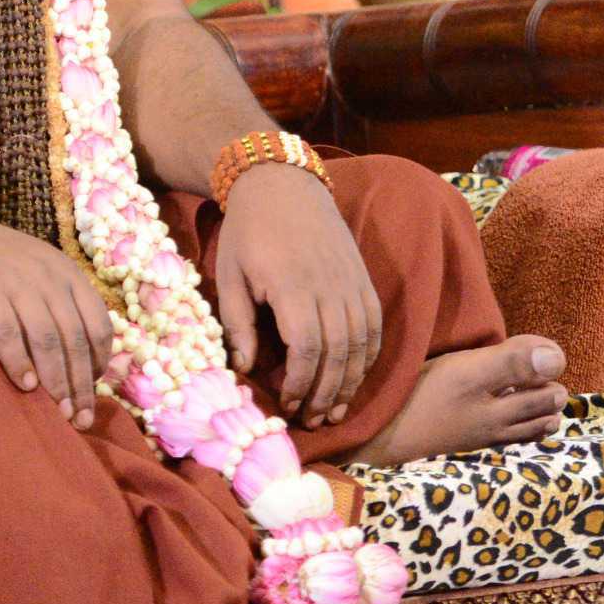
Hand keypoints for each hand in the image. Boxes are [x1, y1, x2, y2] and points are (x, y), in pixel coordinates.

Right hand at [0, 210, 111, 425]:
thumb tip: (77, 358)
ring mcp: (14, 280)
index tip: (91, 392)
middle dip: (79, 384)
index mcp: (65, 271)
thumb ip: (57, 301)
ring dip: (55, 381)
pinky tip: (23, 385)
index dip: (98, 364)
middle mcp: (46, 275)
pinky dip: (18, 361)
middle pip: (74, 338)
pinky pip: (6, 332)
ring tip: (57, 411)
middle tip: (79, 419)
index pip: (97, 324)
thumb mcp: (35, 267)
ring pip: (46, 340)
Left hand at [214, 168, 382, 428]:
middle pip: (338, 354)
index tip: (287, 405)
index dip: (300, 384)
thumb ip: (238, 324)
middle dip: (325, 394)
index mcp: (293, 287)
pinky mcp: (363, 278)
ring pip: (361, 344)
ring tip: (334, 410)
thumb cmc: (248, 230)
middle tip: (311, 420)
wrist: (282, 183)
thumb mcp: (229, 275)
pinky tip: (355, 377)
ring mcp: (351, 282)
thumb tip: (245, 369)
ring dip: (350, 382)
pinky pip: (375, 326)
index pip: (307, 350)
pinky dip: (368, 356)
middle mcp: (329, 288)